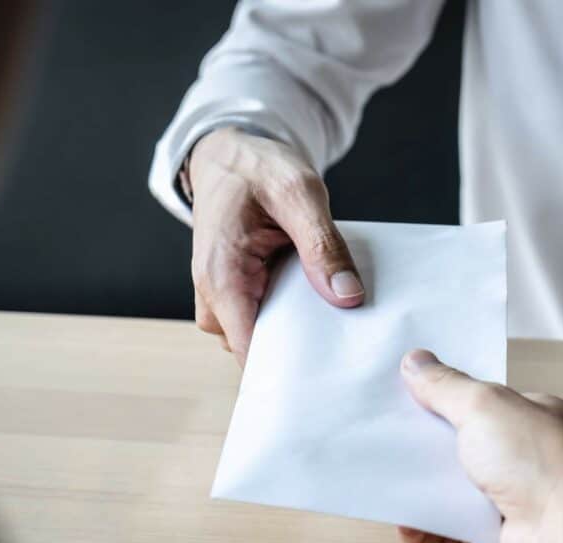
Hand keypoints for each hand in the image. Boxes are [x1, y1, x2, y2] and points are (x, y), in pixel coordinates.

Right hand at [186, 127, 363, 363]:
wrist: (229, 155)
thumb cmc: (257, 168)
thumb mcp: (299, 193)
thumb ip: (322, 245)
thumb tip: (348, 296)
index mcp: (222, 277)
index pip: (251, 350)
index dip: (289, 366)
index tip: (332, 365)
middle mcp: (214, 296)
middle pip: (260, 350)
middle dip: (301, 347)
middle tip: (348, 332)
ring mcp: (223, 299)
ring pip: (264, 338)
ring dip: (299, 328)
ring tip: (335, 305)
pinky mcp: (236, 295)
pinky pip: (266, 320)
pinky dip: (293, 313)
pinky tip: (319, 295)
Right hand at [398, 349, 562, 542]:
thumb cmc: (543, 465)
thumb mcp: (485, 405)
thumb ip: (447, 386)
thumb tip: (416, 362)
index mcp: (537, 424)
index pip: (487, 407)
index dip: (448, 400)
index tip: (409, 395)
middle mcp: (530, 468)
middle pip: (466, 453)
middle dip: (430, 448)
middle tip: (389, 437)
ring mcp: (516, 513)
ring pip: (457, 500)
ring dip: (425, 492)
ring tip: (388, 479)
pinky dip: (427, 534)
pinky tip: (405, 523)